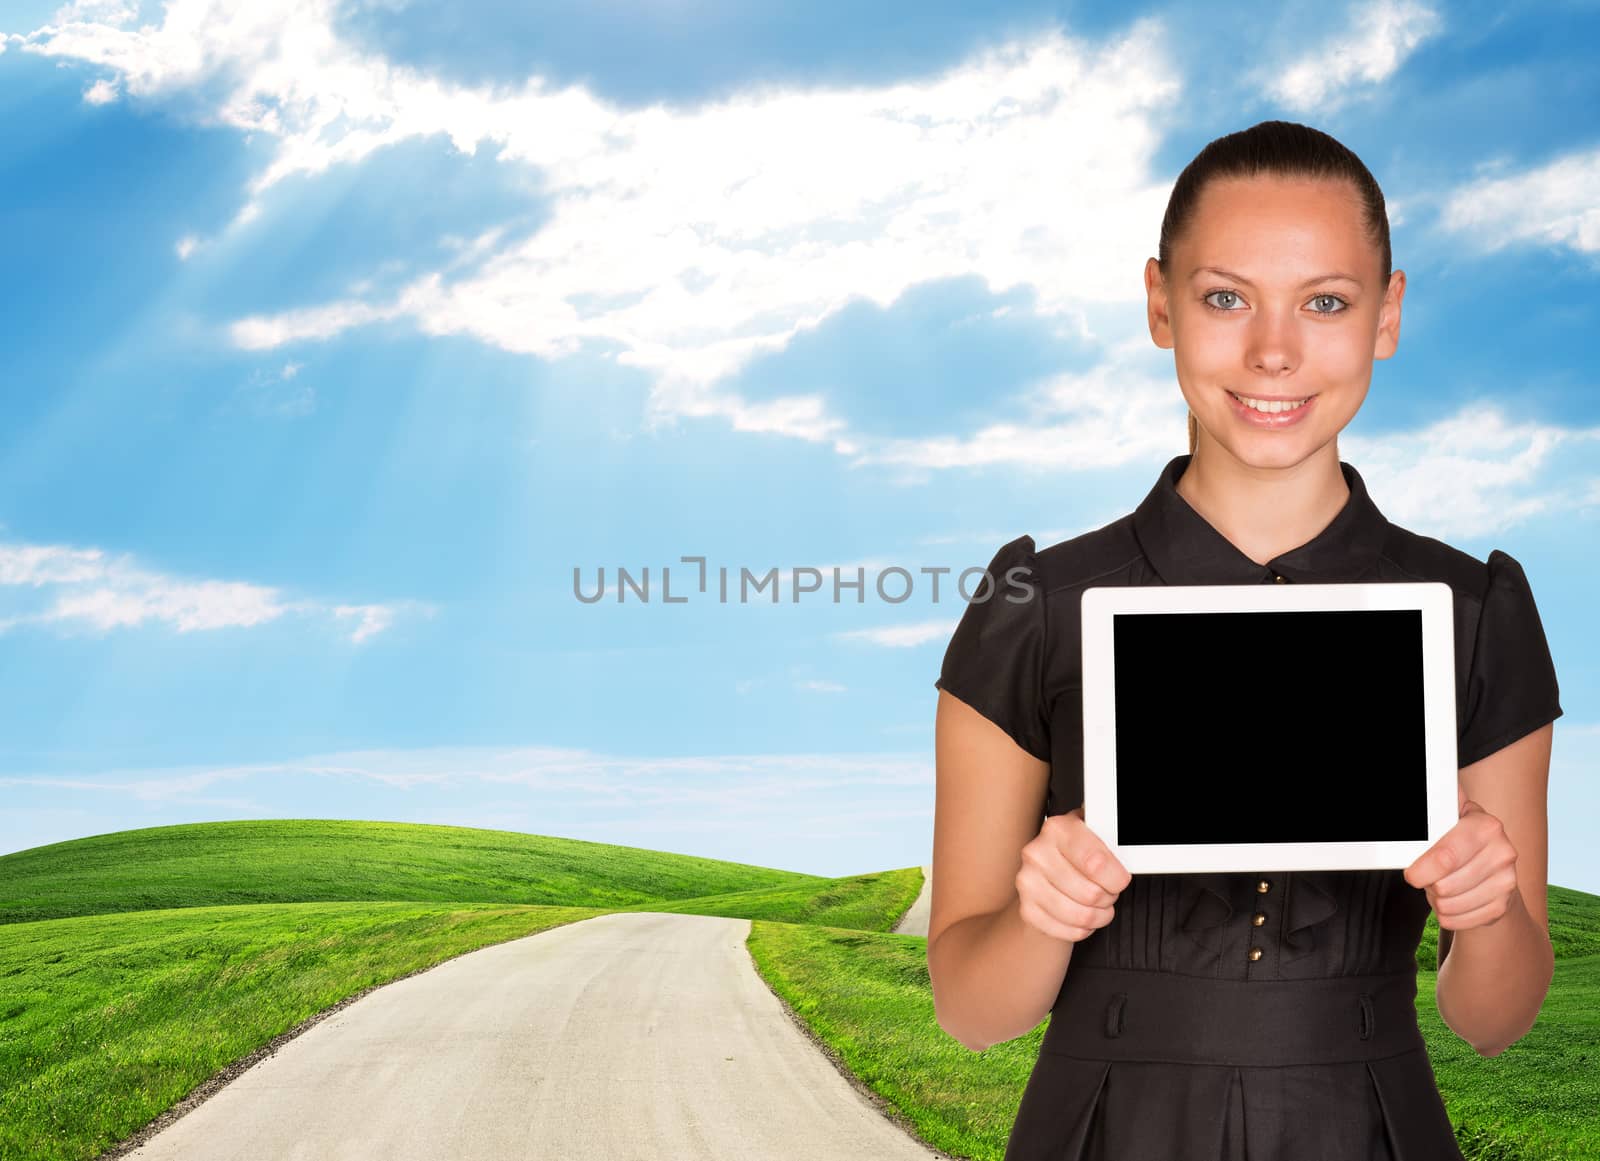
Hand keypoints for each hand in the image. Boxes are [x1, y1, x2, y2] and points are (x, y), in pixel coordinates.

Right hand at [1016, 806, 1132, 942]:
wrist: (1049, 868)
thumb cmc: (1079, 852)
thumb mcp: (1097, 836)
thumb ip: (1113, 841)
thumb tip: (1134, 849)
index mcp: (1058, 829)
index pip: (1095, 863)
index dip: (1116, 878)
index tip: (1120, 879)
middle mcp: (1037, 853)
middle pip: (1091, 893)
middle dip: (1108, 897)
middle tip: (1107, 890)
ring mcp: (1027, 881)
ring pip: (1082, 915)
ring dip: (1098, 915)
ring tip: (1098, 904)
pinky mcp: (1027, 908)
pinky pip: (1068, 931)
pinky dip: (1083, 929)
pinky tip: (1082, 915)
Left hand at [1403, 783, 1521, 930]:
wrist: (1490, 868)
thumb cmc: (1457, 838)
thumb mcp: (1446, 818)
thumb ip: (1433, 807)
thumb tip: (1423, 780)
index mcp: (1486, 826)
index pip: (1446, 856)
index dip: (1422, 869)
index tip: (1412, 874)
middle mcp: (1503, 853)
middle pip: (1444, 886)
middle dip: (1429, 882)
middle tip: (1430, 873)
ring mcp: (1507, 882)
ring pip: (1448, 905)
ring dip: (1436, 898)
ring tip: (1442, 882)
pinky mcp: (1502, 907)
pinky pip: (1456, 920)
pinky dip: (1447, 913)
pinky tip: (1453, 898)